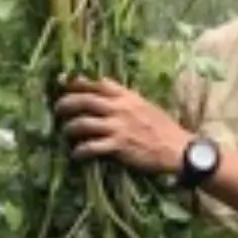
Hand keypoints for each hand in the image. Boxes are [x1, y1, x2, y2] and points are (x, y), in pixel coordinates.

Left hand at [52, 76, 189, 175]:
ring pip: (82, 123)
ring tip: (66, 134)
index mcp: (128, 97)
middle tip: (58, 111)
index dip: (77, 82)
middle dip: (65, 104)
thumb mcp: (146, 106)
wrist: (179, 149)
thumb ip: (126, 100)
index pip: (97, 83)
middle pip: (83, 100)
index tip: (63, 83)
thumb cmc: (164, 129)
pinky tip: (76, 155)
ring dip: (69, 129)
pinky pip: (91, 147)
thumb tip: (107, 95)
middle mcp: (120, 108)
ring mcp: (119, 127)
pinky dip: (79, 151)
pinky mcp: (119, 146)